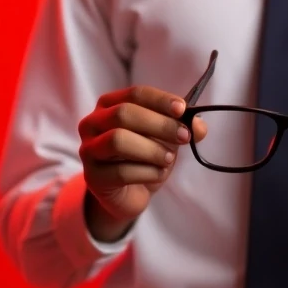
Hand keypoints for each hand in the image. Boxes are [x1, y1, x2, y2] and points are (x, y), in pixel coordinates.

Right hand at [79, 85, 206, 241]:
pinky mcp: (93, 176)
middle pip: (124, 114)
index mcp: (110, 104)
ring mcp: (89, 150)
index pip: (135, 94)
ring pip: (118, 140)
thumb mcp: (167, 137)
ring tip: (169, 159)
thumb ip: (183, 127)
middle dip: (159, 124)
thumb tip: (198, 125)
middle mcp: (93, 123)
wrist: (129, 193)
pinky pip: (120, 171)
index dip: (160, 100)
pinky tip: (159, 174)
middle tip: (184, 136)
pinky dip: (147, 172)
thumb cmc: (145, 156)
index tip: (182, 109)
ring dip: (151, 149)